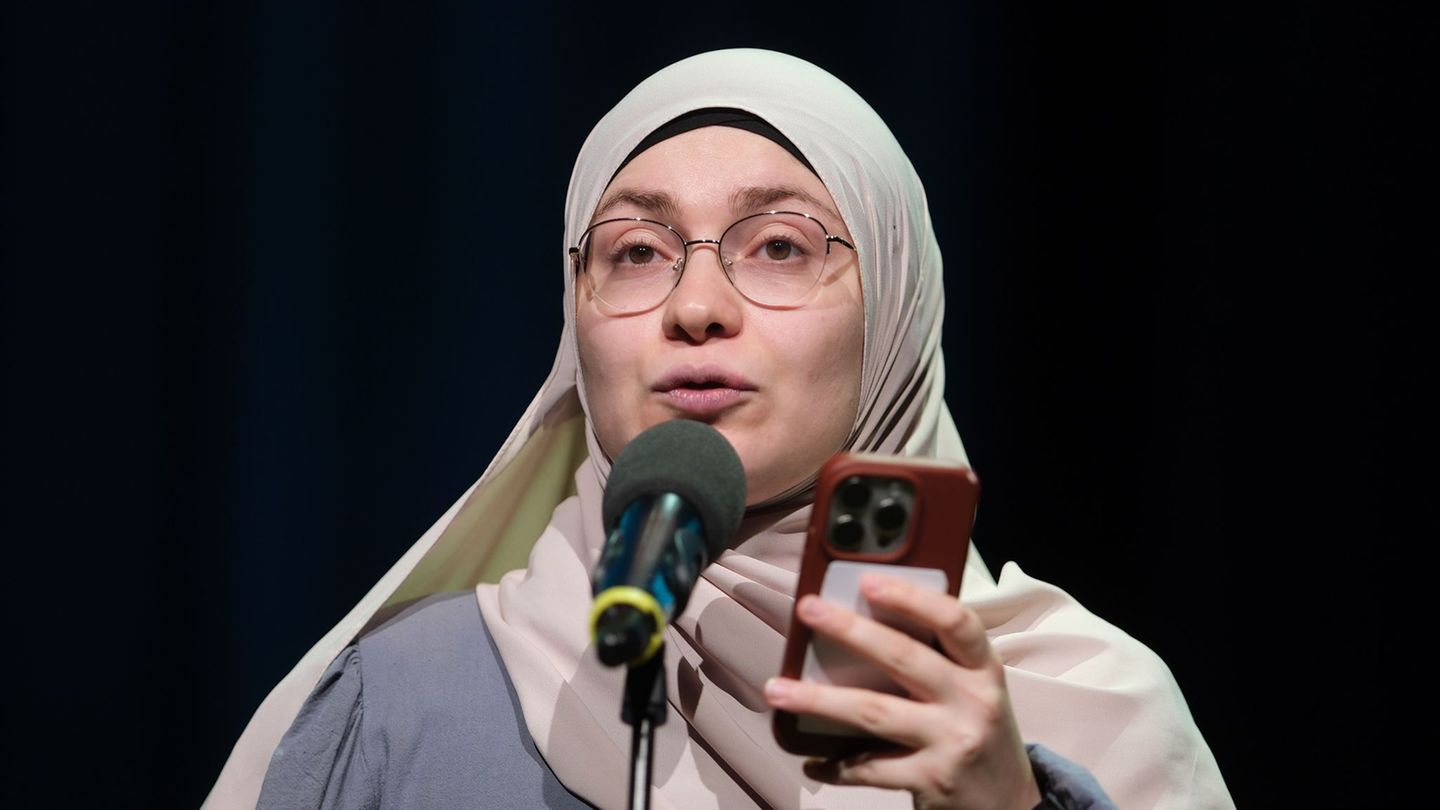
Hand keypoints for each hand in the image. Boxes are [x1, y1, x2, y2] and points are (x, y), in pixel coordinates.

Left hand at [764, 573, 1040, 809]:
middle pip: (904, 658)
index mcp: (983, 669)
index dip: (912, 597)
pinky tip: (812, 760)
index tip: (869, 581)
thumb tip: (863, 620)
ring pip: (874, 712)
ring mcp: (952, 742)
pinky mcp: (932, 779)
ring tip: (777, 689)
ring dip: (818, 699)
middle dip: (850, 630)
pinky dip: (835, 764)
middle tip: (808, 609)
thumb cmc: (978, 732)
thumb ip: (937, 659)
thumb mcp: (973, 690)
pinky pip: (869, 768)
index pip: (956, 621)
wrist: (1011, 805)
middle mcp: (972, 702)